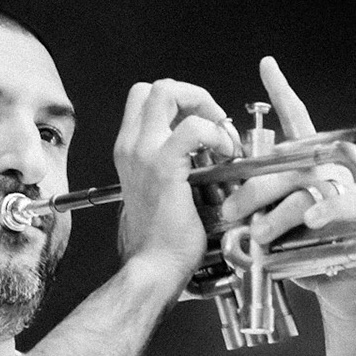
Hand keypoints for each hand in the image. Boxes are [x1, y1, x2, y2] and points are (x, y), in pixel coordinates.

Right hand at [111, 79, 237, 283]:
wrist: (153, 268)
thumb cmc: (160, 243)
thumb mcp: (158, 194)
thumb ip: (170, 170)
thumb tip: (198, 158)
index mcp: (130, 152)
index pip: (146, 100)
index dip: (180, 102)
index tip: (205, 125)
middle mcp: (131, 147)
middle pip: (155, 87)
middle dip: (192, 94)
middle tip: (214, 123)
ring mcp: (143, 154)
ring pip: (165, 91)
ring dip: (203, 105)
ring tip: (221, 136)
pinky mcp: (163, 167)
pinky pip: (192, 127)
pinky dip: (214, 132)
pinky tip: (225, 153)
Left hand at [217, 57, 355, 319]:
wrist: (340, 280)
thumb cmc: (303, 249)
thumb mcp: (273, 220)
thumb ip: (257, 201)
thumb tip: (224, 197)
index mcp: (306, 164)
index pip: (294, 120)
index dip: (282, 92)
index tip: (267, 65)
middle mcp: (326, 169)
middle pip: (284, 164)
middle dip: (251, 188)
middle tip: (230, 209)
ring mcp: (343, 187)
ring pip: (302, 189)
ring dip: (276, 214)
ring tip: (258, 235)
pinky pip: (334, 207)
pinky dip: (318, 214)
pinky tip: (309, 222)